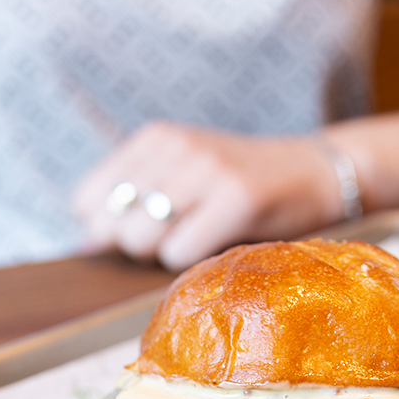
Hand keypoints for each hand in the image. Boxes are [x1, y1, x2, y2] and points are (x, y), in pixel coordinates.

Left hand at [73, 122, 348, 269]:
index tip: (147, 228)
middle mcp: (175, 148)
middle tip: (178, 235)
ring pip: (141, 238)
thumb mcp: (182, 173)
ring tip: (199, 236)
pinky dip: (193, 260)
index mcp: (155, 138)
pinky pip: (180, 252)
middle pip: (112, 225)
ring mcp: (207, 170)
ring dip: (164, 253)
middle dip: (136, 246)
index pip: (87, 200)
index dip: (109, 227)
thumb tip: (84, 246)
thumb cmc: (240, 185)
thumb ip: (134, 200)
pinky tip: (219, 242)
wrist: (314, 173)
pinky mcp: (236, 199)